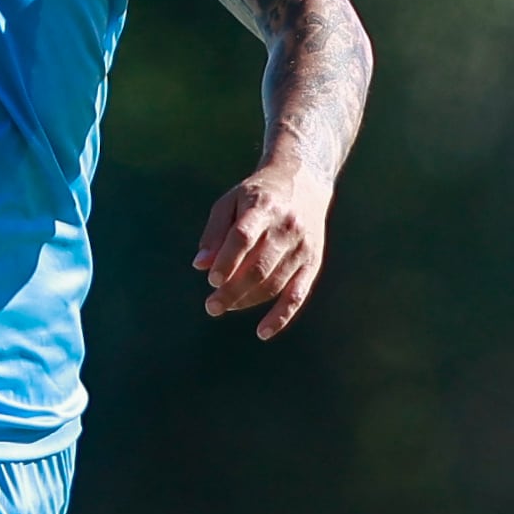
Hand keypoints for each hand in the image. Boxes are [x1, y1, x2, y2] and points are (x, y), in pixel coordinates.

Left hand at [193, 163, 332, 338]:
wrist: (304, 181)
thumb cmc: (257, 195)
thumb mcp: (231, 201)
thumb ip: (214, 232)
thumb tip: (200, 265)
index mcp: (263, 206)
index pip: (244, 236)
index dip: (227, 260)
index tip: (212, 281)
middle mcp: (287, 226)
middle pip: (259, 266)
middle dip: (233, 290)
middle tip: (211, 306)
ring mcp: (302, 246)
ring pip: (274, 283)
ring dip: (246, 300)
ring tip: (222, 306)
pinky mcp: (313, 262)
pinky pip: (297, 295)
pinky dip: (281, 316)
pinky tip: (262, 332)